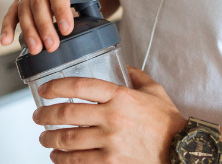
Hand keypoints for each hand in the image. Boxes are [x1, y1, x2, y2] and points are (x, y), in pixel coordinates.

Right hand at [0, 0, 121, 53]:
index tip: (67, 29)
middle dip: (44, 25)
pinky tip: (6, 41)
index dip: (61, 8)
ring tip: (36, 49)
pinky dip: (7, 26)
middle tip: (52, 46)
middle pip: (39, 1)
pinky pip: (12, 12)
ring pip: (24, 9)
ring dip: (28, 30)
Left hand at [34, 68, 187, 163]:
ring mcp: (110, 142)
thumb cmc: (168, 123)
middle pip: (67, 113)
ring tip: (44, 138)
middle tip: (38, 117)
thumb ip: (137, 77)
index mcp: (121, 96)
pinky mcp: (110, 163)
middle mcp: (112, 117)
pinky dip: (62, 159)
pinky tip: (57, 157)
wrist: (183, 151)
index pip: (80, 85)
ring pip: (67, 139)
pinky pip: (77, 161)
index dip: (56, 86)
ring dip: (50, 139)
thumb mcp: (155, 92)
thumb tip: (125, 67)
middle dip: (45, 115)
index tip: (45, 90)